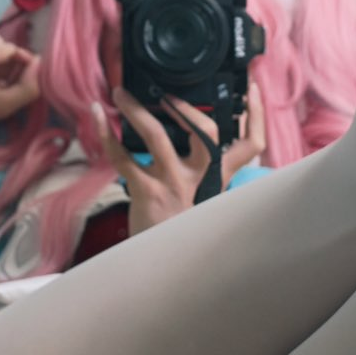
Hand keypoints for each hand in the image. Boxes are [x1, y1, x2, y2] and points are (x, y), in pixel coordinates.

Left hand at [91, 79, 266, 236]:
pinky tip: (98, 117)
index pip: (251, 145)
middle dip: (185, 105)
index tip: (251, 90)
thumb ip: (208, 166)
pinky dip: (106, 133)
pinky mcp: (145, 192)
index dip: (257, 115)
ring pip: (156, 135)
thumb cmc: (181, 222)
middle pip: (206, 132)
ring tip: (120, 93)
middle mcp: (201, 178)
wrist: (164, 264)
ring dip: (135, 109)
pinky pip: (122, 157)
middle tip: (164, 91)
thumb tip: (194, 126)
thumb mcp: (206, 196)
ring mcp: (172, 184)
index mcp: (219, 176)